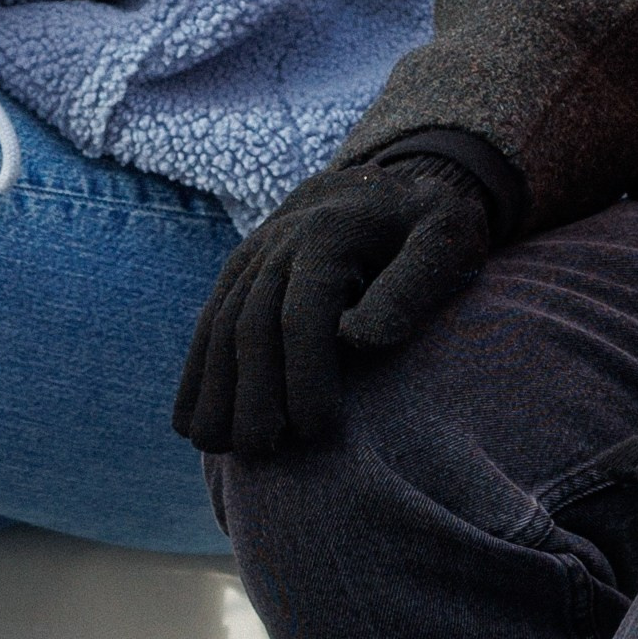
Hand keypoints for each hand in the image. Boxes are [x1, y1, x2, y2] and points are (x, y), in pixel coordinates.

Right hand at [175, 152, 506, 457]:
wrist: (385, 186)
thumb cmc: (427, 226)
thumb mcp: (444, 242)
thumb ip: (410, 287)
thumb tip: (355, 339)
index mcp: (331, 233)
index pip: (302, 315)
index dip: (303, 377)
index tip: (318, 430)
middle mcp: (279, 241)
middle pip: (251, 327)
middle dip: (253, 396)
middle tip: (267, 452)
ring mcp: (251, 256)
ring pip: (218, 329)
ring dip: (216, 393)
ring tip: (228, 451)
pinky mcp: (238, 273)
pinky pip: (206, 326)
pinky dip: (196, 376)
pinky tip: (194, 425)